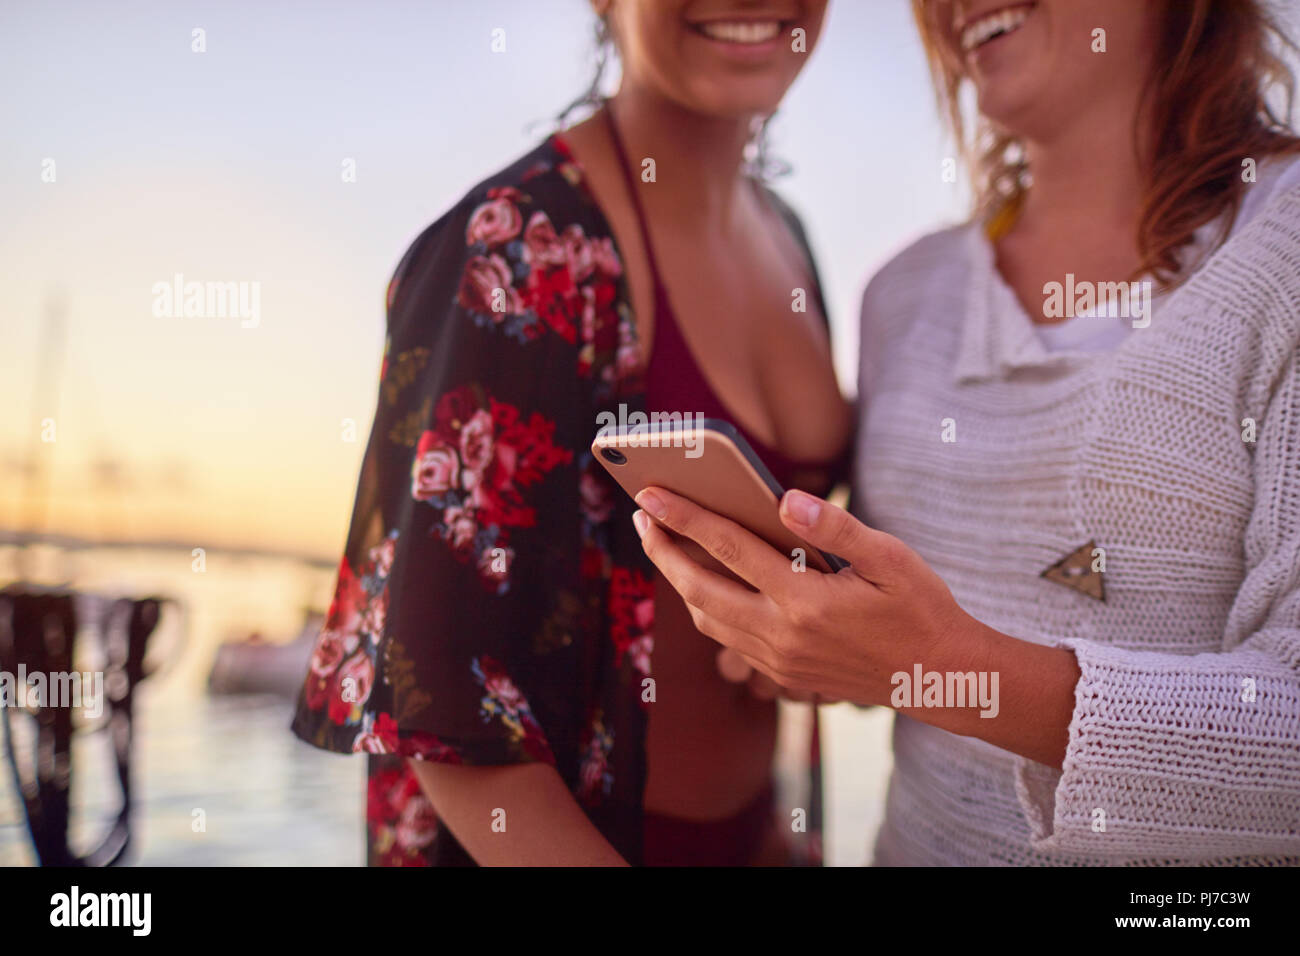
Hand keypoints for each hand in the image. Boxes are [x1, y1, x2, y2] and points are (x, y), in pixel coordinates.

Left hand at [632, 486, 986, 706]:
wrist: (939, 676)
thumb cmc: (919, 608)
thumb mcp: (891, 558)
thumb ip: (835, 527)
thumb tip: (784, 500)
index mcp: (805, 601)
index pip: (729, 548)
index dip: (684, 517)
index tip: (650, 493)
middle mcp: (783, 635)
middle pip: (699, 589)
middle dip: (664, 550)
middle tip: (641, 515)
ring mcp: (779, 660)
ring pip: (707, 619)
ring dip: (679, 581)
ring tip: (664, 543)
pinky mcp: (784, 674)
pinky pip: (728, 639)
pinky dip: (705, 608)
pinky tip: (703, 583)